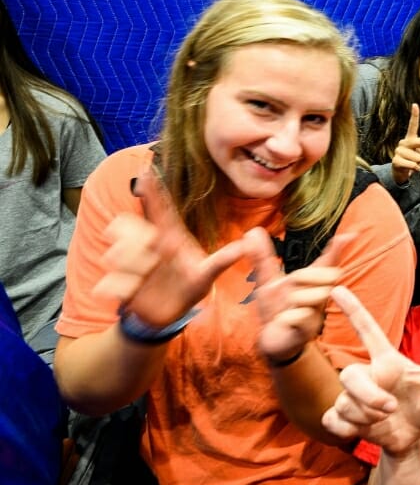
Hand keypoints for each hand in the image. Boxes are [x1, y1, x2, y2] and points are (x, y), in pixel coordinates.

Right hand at [94, 166, 245, 326]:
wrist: (170, 313)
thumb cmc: (190, 286)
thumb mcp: (207, 275)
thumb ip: (224, 260)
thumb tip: (246, 245)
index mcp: (169, 238)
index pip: (160, 210)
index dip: (153, 191)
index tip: (146, 171)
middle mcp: (148, 244)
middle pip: (129, 228)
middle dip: (136, 245)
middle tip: (152, 262)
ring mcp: (132, 261)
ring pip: (116, 253)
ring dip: (131, 269)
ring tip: (144, 280)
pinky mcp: (119, 281)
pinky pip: (109, 280)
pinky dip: (120, 287)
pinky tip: (131, 292)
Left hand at [243, 226, 343, 362]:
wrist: (273, 341)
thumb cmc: (276, 309)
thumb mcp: (267, 280)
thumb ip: (261, 257)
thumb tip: (252, 230)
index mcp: (310, 283)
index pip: (327, 263)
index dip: (337, 249)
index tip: (350, 234)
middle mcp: (318, 297)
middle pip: (321, 277)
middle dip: (305, 276)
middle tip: (291, 285)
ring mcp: (314, 315)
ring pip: (308, 296)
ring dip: (293, 299)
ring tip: (282, 309)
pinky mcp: (305, 332)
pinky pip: (299, 318)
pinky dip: (288, 318)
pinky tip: (281, 321)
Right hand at [321, 286, 419, 454]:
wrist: (415, 439)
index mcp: (386, 361)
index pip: (367, 329)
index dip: (353, 309)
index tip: (338, 288)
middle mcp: (368, 375)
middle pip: (349, 375)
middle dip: (368, 396)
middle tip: (389, 407)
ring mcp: (353, 397)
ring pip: (345, 402)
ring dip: (366, 416)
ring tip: (385, 419)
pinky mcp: (345, 418)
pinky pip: (332, 419)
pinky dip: (348, 428)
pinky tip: (362, 430)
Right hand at [392, 103, 419, 184]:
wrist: (401, 173)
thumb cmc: (413, 161)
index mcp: (411, 139)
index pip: (412, 125)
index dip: (415, 115)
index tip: (415, 105)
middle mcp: (404, 142)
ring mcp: (399, 151)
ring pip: (417, 156)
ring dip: (419, 163)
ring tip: (414, 164)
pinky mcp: (396, 161)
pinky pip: (411, 164)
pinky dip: (415, 168)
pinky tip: (412, 169)